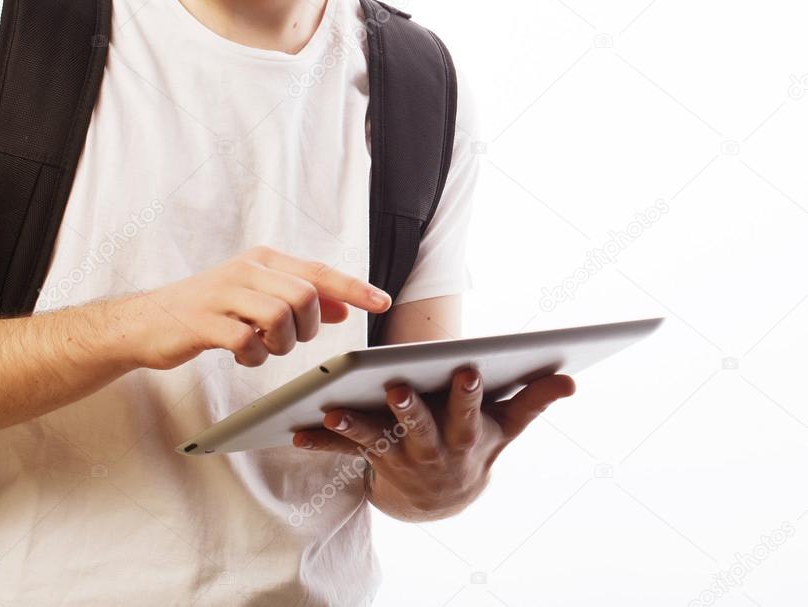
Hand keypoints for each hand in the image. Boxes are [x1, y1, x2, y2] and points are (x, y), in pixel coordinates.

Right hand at [113, 245, 391, 371]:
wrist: (147, 321)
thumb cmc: (208, 310)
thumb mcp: (256, 298)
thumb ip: (297, 299)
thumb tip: (344, 308)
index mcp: (262, 260)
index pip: (318, 271)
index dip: (353, 287)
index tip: (382, 302)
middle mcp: (246, 269)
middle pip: (304, 297)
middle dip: (307, 328)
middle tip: (286, 339)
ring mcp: (223, 293)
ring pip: (280, 317)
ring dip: (279, 344)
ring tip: (260, 346)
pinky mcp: (204, 321)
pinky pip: (248, 342)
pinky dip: (252, 357)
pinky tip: (240, 354)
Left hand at [292, 368, 576, 516]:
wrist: (441, 501)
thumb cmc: (476, 445)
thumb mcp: (506, 428)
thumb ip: (533, 400)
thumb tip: (571, 378)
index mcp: (466, 436)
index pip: (470, 412)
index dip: (469, 393)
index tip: (468, 368)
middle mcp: (432, 452)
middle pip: (420, 429)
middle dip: (409, 409)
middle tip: (395, 385)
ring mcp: (399, 461)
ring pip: (375, 441)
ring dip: (354, 425)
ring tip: (333, 407)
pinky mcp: (370, 463)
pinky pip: (342, 452)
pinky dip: (320, 440)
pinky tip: (297, 429)